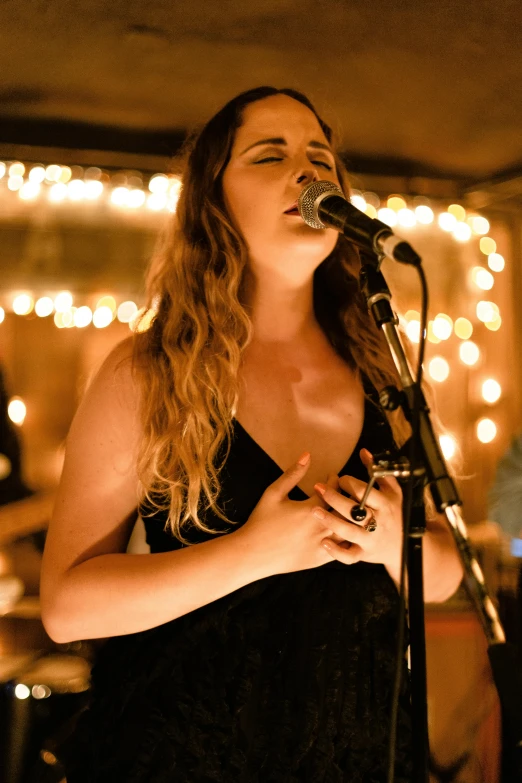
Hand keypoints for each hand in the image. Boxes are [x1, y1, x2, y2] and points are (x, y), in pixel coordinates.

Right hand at [238, 452, 336, 575]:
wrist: (253, 554)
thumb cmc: (262, 521)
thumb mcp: (273, 493)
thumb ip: (292, 473)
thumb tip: (307, 454)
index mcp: (311, 509)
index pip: (334, 489)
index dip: (335, 479)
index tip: (332, 476)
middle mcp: (321, 527)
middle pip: (346, 509)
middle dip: (347, 497)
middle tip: (343, 491)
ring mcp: (323, 545)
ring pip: (348, 530)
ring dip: (349, 519)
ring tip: (344, 511)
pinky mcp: (321, 559)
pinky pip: (343, 549)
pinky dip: (345, 538)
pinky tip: (340, 531)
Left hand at [312, 448, 402, 571]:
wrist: (405, 545)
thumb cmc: (395, 512)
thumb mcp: (392, 490)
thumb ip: (377, 471)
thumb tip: (364, 451)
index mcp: (385, 504)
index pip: (365, 491)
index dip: (348, 483)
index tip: (337, 479)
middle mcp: (378, 522)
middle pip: (354, 510)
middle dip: (334, 498)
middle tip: (318, 488)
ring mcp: (370, 540)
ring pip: (349, 532)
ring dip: (331, 521)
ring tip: (314, 511)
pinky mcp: (364, 554)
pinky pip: (349, 556)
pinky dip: (336, 551)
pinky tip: (324, 542)